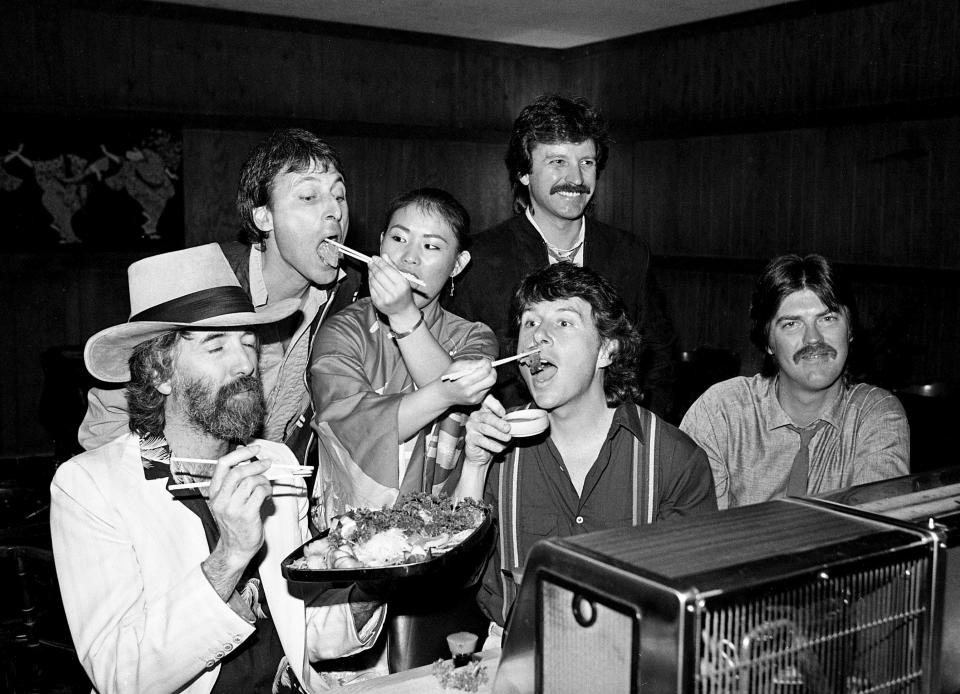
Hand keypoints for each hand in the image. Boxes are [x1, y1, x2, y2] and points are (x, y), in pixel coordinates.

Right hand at [207, 445, 272, 567]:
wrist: (235, 549)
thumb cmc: (236, 523)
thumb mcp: (229, 500)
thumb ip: (237, 481)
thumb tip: (248, 458)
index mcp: (214, 493)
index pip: (223, 465)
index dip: (241, 453)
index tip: (254, 448)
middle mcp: (220, 499)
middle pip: (238, 471)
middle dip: (256, 464)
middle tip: (268, 463)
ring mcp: (232, 508)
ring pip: (251, 481)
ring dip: (264, 481)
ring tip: (266, 488)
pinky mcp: (246, 515)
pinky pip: (260, 492)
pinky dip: (268, 491)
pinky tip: (267, 497)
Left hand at [368, 255, 417, 318]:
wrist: (402, 311)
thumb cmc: (404, 294)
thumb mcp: (403, 279)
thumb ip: (393, 267)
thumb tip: (384, 256)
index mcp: (402, 285)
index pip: (387, 270)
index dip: (379, 262)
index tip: (375, 257)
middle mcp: (394, 292)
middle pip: (379, 275)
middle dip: (373, 266)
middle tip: (371, 261)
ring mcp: (385, 298)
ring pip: (373, 281)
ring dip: (370, 273)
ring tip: (371, 269)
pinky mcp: (377, 302)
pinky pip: (371, 288)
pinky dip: (370, 281)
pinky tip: (372, 278)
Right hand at [440, 359, 495, 407]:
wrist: (444, 394)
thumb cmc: (449, 377)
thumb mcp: (456, 366)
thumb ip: (471, 363)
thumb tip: (485, 362)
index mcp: (463, 382)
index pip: (484, 371)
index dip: (487, 364)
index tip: (485, 361)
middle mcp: (470, 392)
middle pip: (491, 380)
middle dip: (492, 371)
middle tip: (488, 367)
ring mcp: (474, 398)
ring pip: (491, 385)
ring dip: (489, 376)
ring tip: (483, 373)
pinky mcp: (477, 401)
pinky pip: (487, 390)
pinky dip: (485, 383)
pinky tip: (479, 381)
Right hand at [464, 395, 511, 466]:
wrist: (481, 455)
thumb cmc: (492, 439)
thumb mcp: (501, 430)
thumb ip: (506, 424)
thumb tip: (517, 424)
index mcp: (483, 410)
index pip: (487, 401)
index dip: (495, 405)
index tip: (504, 413)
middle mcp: (475, 416)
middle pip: (487, 417)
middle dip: (499, 423)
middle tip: (508, 428)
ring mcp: (471, 427)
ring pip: (485, 429)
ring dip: (498, 434)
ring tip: (507, 438)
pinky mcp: (469, 438)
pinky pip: (482, 441)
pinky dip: (492, 445)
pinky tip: (499, 448)